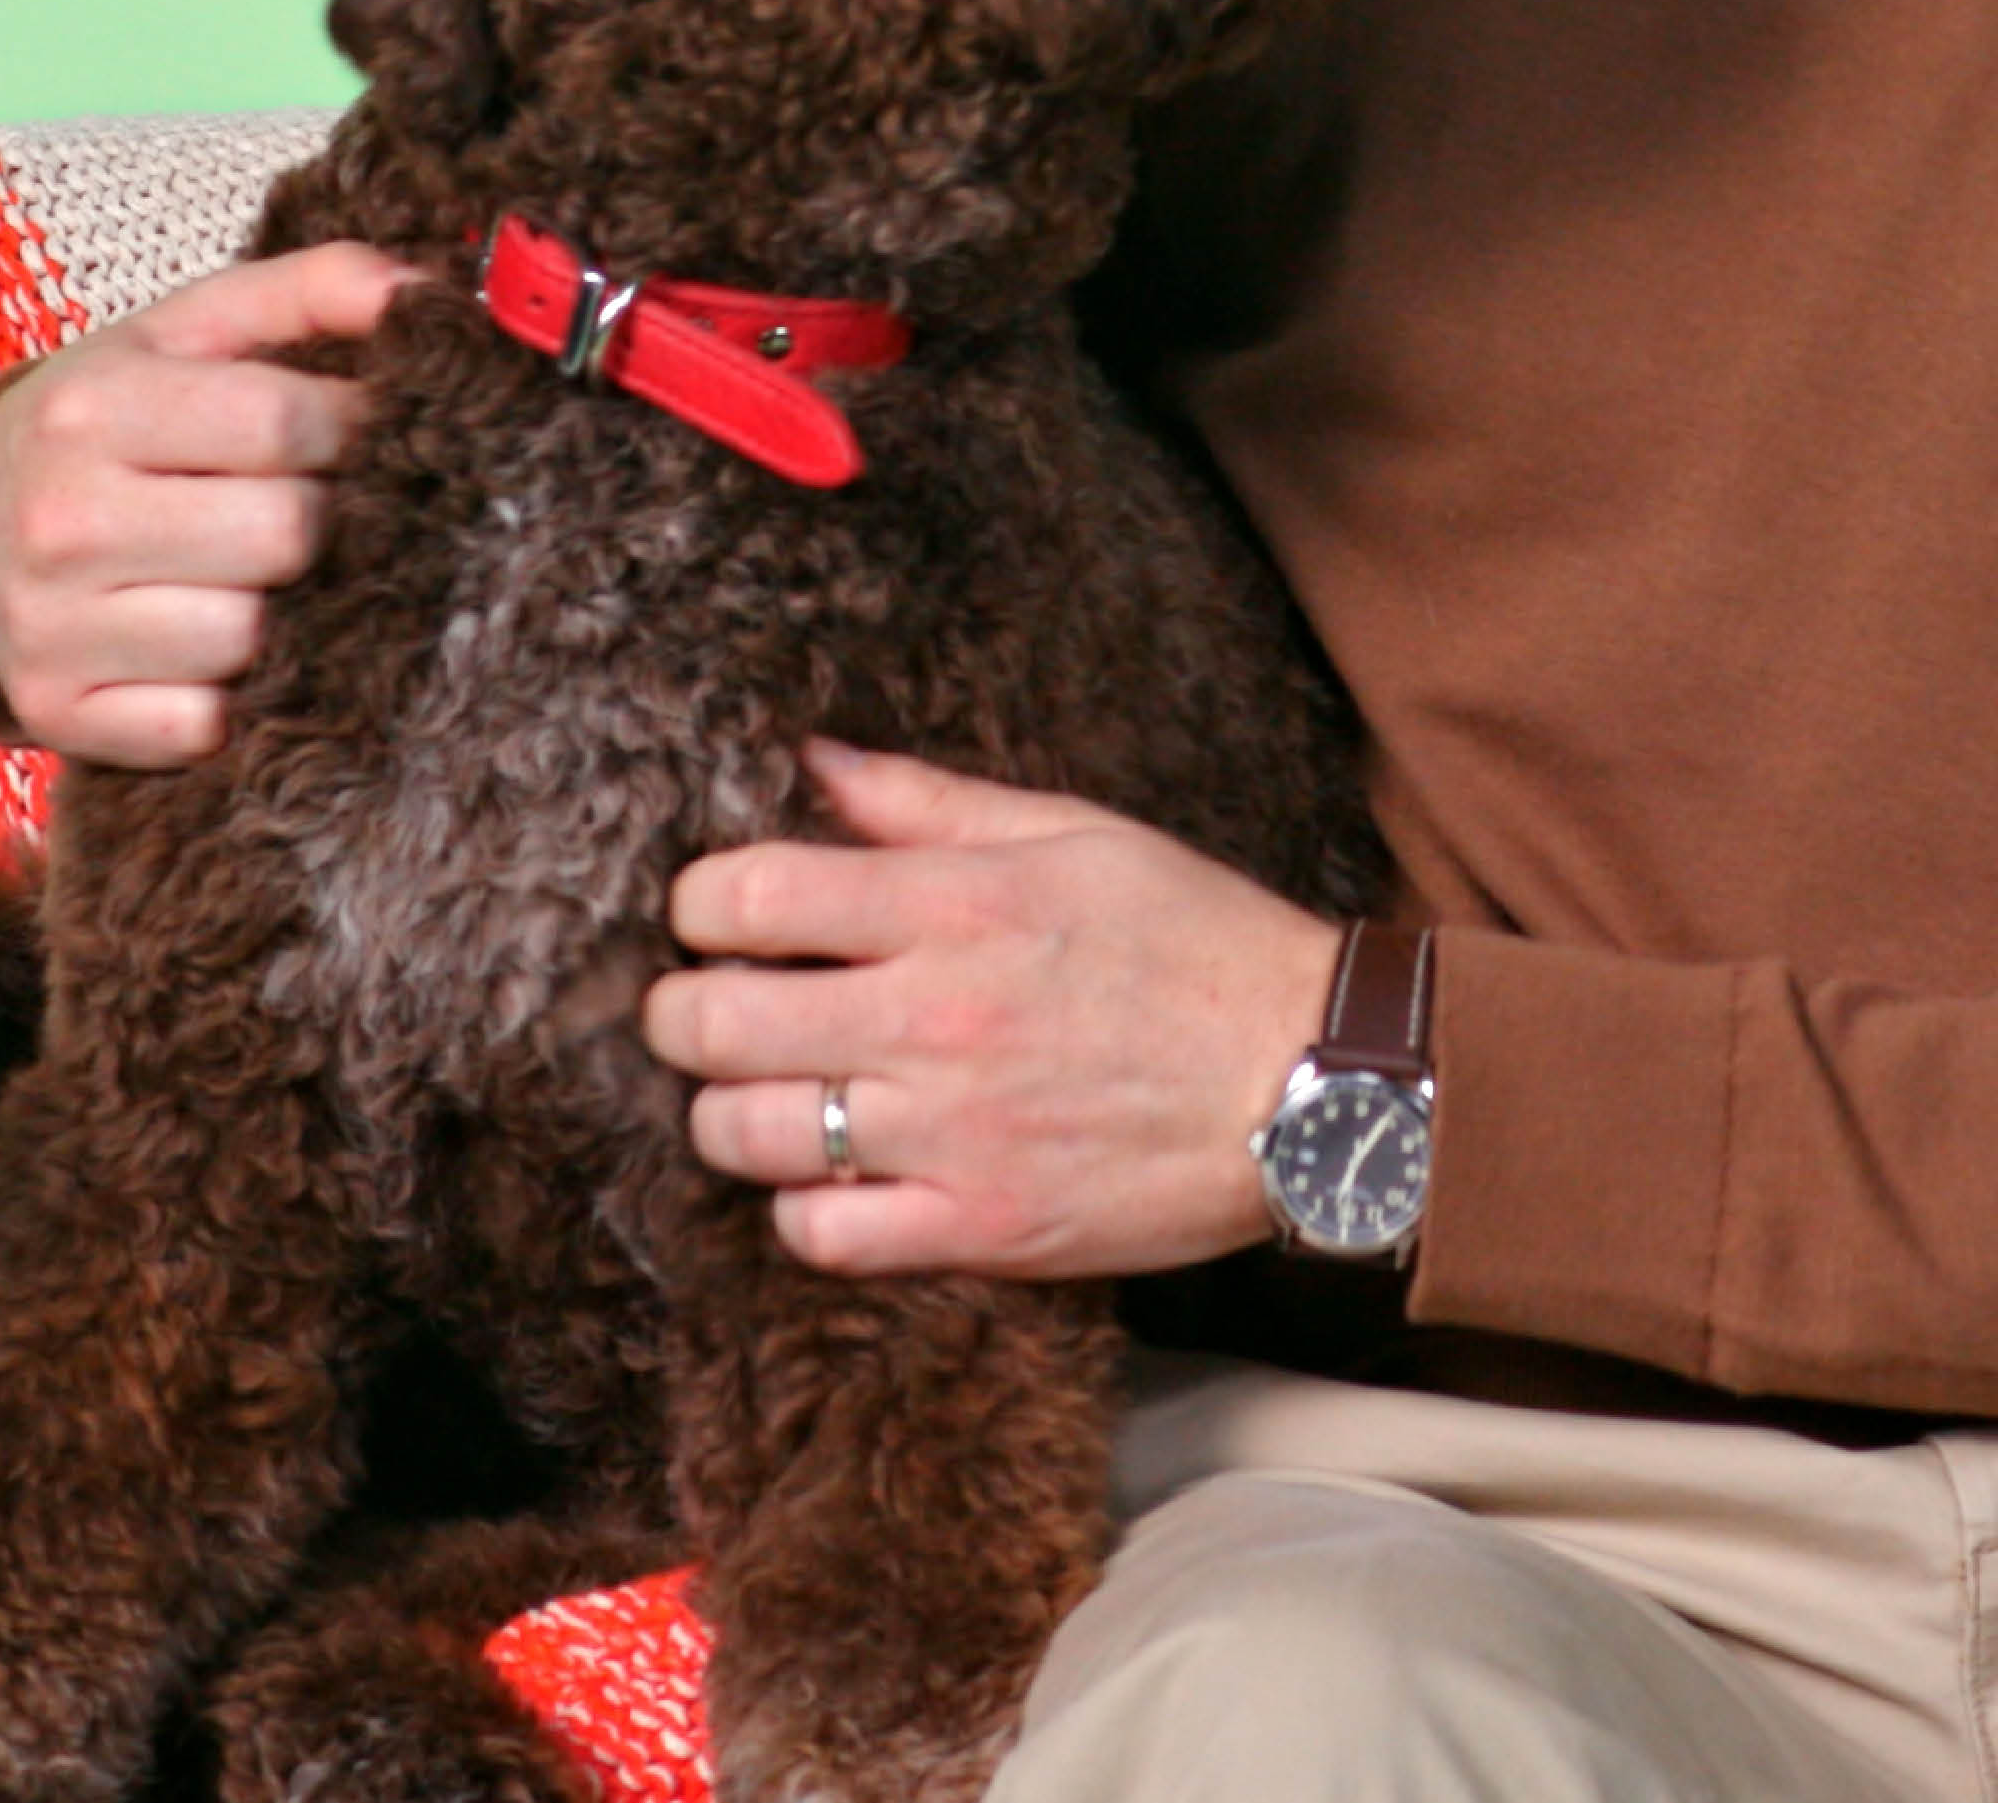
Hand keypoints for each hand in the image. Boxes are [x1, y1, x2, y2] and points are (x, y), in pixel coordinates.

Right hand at [0, 238, 404, 767]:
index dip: (351, 427)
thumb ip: (312, 290)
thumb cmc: (113, 418)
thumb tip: (427, 300)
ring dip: (280, 612)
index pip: (283, 423)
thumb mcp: (191, 330)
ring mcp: (51, 626)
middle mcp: (60, 519)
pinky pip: (203, 725)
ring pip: (250, 639)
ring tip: (251, 573)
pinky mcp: (56, 711)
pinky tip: (206, 646)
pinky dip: (227, 695)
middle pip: (283, 537)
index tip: (354, 428)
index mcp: (92, 408)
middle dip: (320, 519)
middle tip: (305, 505)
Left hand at [644, 742, 1341, 1280]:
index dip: (699, 903)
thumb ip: (929, 803)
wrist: (1314, 1083)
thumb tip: (812, 762)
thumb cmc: (1198, 943)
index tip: (716, 915)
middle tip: (705, 1010)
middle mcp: (935, 1019)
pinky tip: (832, 1176)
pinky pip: (820, 1235)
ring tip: (765, 1093)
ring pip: (746, 1134)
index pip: (744, 894)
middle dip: (682, 1012)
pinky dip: (802, 1210)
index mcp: (955, 906)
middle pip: (712, 1022)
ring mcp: (951, 1134)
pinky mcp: (980, 1228)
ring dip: (729, 1112)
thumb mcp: (1074, 835)